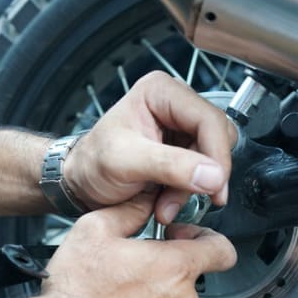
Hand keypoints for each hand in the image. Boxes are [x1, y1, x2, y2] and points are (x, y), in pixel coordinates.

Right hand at [41, 192, 236, 297]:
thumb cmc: (75, 289)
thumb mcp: (94, 229)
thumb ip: (131, 210)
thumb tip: (148, 200)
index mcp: (174, 267)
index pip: (221, 250)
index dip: (205, 241)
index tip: (183, 242)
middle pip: (189, 282)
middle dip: (165, 275)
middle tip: (131, 276)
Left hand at [63, 71, 236, 223]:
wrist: (80, 183)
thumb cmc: (91, 164)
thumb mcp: (125, 162)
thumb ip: (169, 166)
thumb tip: (213, 175)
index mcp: (160, 92)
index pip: (209, 119)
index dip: (217, 154)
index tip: (215, 185)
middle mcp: (174, 105)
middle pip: (217, 138)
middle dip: (202, 175)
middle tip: (182, 200)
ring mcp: (179, 129)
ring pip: (212, 159)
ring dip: (193, 189)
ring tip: (164, 205)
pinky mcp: (181, 152)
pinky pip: (203, 173)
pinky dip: (188, 193)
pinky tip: (165, 203)